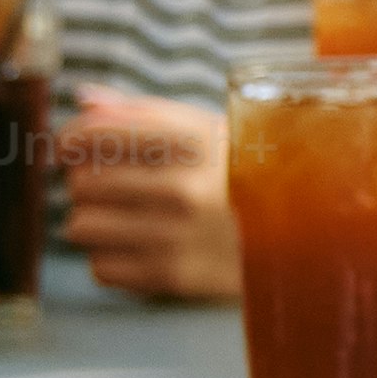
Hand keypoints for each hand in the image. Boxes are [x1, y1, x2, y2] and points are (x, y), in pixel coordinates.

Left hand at [63, 86, 238, 301]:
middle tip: (112, 187)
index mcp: (191, 142)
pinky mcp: (174, 278)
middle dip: (87, 183)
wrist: (309, 236)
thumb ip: (143, 111)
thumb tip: (81, 98)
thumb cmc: (246, 176)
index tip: (67, 149)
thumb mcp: (209, 131)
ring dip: (95, 223)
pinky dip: (111, 259)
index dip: (68, 140)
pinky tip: (141, 248)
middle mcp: (182, 189)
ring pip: (81, 228)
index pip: (94, 134)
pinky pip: (100, 269)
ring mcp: (177, 237)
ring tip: (125, 219)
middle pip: (82, 183)